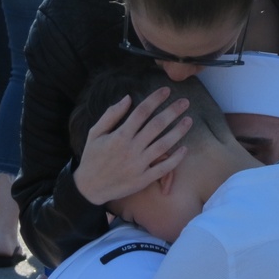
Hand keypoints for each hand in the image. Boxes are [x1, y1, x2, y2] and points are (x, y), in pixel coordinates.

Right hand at [72, 86, 191, 205]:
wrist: (89, 187)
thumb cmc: (92, 157)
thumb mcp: (95, 133)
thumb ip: (111, 114)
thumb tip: (128, 98)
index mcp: (119, 135)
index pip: (141, 112)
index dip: (155, 99)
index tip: (167, 90)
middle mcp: (131, 148)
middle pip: (156, 125)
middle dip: (172, 111)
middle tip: (185, 102)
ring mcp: (139, 165)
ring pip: (163, 145)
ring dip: (178, 132)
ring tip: (189, 120)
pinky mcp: (143, 179)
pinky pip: (163, 168)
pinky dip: (175, 159)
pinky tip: (185, 148)